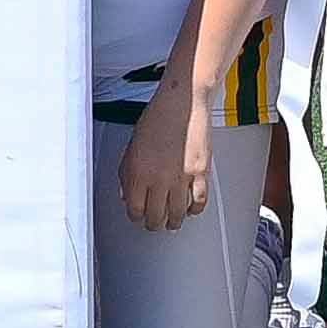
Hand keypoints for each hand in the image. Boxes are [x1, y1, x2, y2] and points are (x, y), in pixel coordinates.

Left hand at [116, 79, 211, 230]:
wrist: (182, 104)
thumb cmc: (157, 118)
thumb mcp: (132, 146)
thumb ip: (126, 173)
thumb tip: (126, 193)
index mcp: (137, 172)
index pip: (134, 210)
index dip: (136, 216)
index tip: (138, 216)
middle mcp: (158, 178)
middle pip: (155, 217)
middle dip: (154, 223)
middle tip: (155, 222)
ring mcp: (180, 178)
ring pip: (177, 214)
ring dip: (174, 221)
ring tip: (172, 221)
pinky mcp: (200, 173)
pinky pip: (198, 202)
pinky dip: (194, 209)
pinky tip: (191, 208)